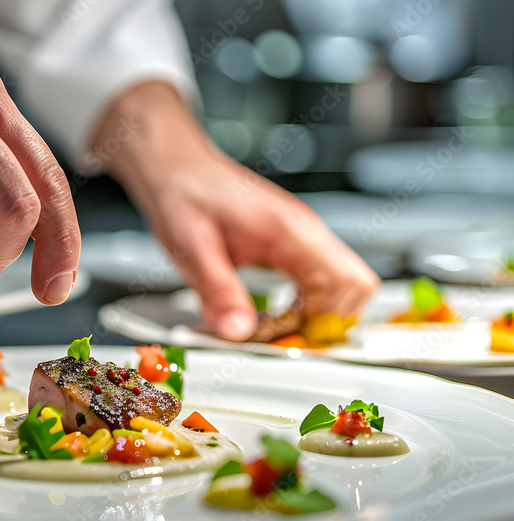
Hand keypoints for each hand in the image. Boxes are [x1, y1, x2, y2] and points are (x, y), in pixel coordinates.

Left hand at [95, 83, 378, 340]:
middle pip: (355, 287)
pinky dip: (303, 306)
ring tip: (274, 327)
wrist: (176, 170)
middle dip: (326, 322)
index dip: (327, 320)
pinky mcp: (291, 246)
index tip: (292, 338)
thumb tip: (239, 332)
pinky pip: (318, 283)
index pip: (348, 282)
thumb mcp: (192, 251)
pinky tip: (272, 313)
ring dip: (315, 316)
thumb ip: (219, 292)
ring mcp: (302, 239)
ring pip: (341, 287)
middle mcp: (305, 232)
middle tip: (283, 337)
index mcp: (290, 229)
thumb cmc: (184, 197)